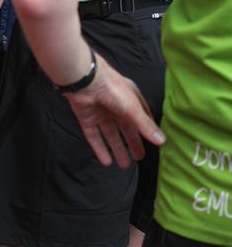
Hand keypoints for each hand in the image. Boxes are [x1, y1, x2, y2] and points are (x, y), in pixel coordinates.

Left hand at [65, 53, 164, 167]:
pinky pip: (94, 137)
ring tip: (124, 165)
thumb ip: (145, 126)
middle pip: (126, 128)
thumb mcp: (133, 108)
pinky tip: (106, 162)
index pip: (141, 117)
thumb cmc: (113, 90)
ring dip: (117, 149)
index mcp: (130, 99)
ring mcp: (101, 113)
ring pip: (111, 135)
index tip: (154, 143)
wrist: (85, 81)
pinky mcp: (87, 119)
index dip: (147, 130)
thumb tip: (161, 141)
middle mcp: (116, 106)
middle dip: (132, 143)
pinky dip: (100, 149)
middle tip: (139, 158)